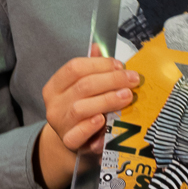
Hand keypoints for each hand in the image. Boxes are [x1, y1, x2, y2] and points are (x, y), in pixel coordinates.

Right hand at [36, 45, 139, 188]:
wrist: (74, 142)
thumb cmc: (82, 109)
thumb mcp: (82, 88)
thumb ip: (90, 68)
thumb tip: (98, 46)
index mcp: (55, 86)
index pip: (75, 68)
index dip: (99, 64)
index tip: (120, 65)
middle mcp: (54, 104)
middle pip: (82, 86)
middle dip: (111, 80)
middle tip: (133, 80)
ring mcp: (60, 124)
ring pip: (81, 108)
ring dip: (106, 100)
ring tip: (126, 96)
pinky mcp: (69, 142)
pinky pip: (77, 134)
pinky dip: (90, 127)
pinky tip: (102, 120)